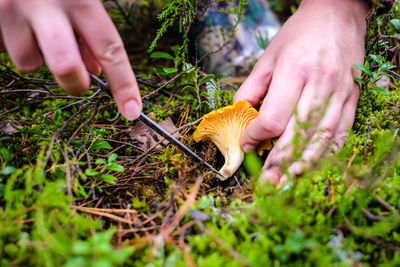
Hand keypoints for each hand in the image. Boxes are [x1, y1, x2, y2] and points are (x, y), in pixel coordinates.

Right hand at [0, 0, 141, 119]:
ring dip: (35, 55)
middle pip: (66, 69)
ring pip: (28, 63)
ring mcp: (11, 9)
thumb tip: (95, 71)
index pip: (110, 48)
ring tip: (32, 27)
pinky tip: (13, 22)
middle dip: (75, 84)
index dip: (124, 84)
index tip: (133, 111)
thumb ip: (88, 32)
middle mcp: (46, 3)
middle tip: (78, 81)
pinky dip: (13, 43)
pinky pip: (3, 49)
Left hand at [233, 0, 368, 184]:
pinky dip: (328, 153)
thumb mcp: (267, 57)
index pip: (273, 117)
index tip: (246, 143)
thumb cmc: (298, 35)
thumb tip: (239, 117)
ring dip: (305, 165)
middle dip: (280, 162)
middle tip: (267, 183)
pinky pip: (342, 132)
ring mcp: (340, 92)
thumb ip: (250, 88)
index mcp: (293, 71)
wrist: (338, 14)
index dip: (256, 136)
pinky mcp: (352, 97)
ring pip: (323, 138)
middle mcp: (319, 84)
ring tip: (289, 182)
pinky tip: (314, 166)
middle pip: (298, 133)